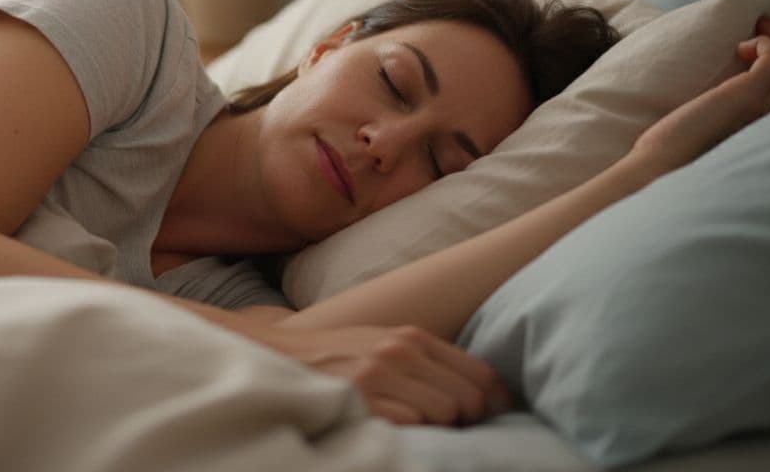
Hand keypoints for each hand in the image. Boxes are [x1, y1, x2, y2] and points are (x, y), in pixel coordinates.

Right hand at [269, 323, 510, 425]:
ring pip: (445, 413)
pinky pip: (411, 425)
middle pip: (469, 397)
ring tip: (415, 426)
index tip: (492, 416)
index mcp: (411, 337)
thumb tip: (479, 394)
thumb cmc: (334, 357)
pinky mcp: (361, 398)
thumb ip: (423, 360)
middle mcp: (400, 351)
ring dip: (437, 428)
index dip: (495, 401)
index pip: (479, 372)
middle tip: (450, 428)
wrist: (275, 354)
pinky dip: (409, 433)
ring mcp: (380, 374)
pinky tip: (390, 429)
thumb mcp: (381, 344)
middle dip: (467, 420)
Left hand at [632, 15, 769, 173]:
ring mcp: (766, 109)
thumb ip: (729, 101)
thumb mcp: (712, 120)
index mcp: (768, 123)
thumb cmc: (675, 146)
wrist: (659, 166)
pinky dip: (764, 43)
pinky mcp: (749, 99)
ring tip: (758, 24)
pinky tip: (739, 47)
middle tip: (768, 20)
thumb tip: (725, 71)